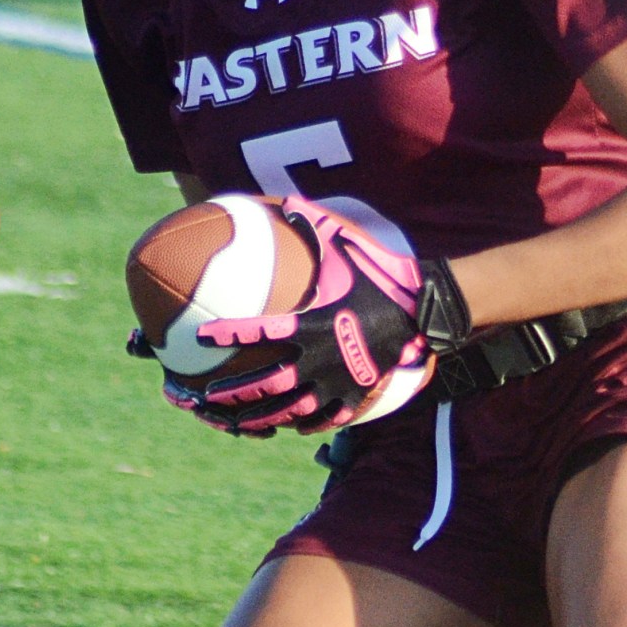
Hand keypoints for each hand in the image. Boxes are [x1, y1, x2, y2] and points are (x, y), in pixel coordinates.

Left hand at [170, 197, 466, 436]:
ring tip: (240, 424)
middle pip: (267, 384)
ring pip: (292, 409)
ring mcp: (338, 381)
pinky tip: (294, 426)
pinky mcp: (357, 395)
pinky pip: (327, 417)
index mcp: (311, 323)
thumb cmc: (379, 275)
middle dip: (234, 393)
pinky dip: (307, 424)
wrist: (423, 309)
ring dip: (263, 418)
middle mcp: (319, 357)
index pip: (260, 330)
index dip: (229, 334)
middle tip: (207, 397)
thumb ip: (313, 224)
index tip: (203, 337)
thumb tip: (289, 199)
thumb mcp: (344, 246)